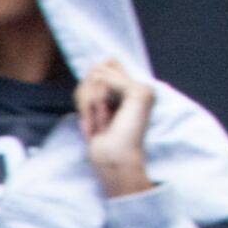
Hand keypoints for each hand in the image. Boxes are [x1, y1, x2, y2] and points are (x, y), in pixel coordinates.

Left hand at [76, 54, 152, 197]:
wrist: (115, 160)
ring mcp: (142, 88)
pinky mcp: (138, 92)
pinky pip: (105, 82)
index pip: (102, 67)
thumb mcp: (92, 110)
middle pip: (97, 70)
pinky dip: (96, 103)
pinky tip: (104, 120)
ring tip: (99, 125)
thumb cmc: (102, 143)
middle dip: (85, 97)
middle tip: (93, 124)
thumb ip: (93, 86)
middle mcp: (139, 86)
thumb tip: (96, 67)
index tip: (88, 116)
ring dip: (89, 104)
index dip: (86, 89)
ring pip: (98, 75)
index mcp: (129, 90)